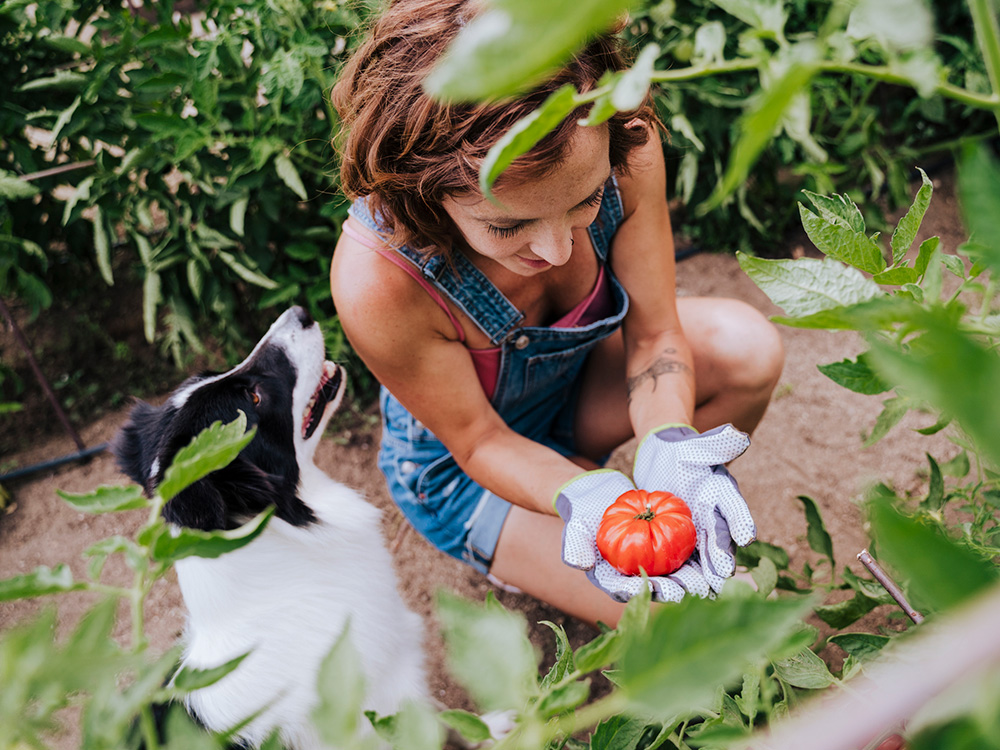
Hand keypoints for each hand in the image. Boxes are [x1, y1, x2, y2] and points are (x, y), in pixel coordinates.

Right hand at [553, 469, 711, 601]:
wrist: (596, 496)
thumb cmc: (582, 514)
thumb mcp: (574, 527)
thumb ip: (575, 546)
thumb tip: (581, 565)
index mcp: (610, 580)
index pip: (628, 591)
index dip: (645, 592)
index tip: (660, 589)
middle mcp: (632, 578)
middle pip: (656, 589)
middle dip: (675, 591)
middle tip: (693, 590)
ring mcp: (649, 566)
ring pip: (672, 577)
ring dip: (690, 581)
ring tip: (708, 582)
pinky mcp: (662, 552)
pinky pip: (679, 557)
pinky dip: (695, 560)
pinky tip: (712, 560)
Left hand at [633, 424, 755, 592]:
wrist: (663, 460)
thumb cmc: (682, 452)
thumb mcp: (697, 446)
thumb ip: (717, 444)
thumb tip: (739, 437)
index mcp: (725, 504)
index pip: (732, 519)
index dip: (734, 534)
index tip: (735, 550)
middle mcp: (715, 528)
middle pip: (716, 555)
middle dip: (713, 574)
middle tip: (709, 589)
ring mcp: (696, 542)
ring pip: (695, 568)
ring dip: (688, 584)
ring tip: (677, 596)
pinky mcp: (675, 550)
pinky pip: (672, 569)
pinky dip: (664, 581)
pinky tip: (651, 592)